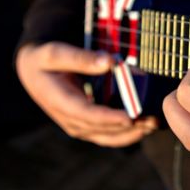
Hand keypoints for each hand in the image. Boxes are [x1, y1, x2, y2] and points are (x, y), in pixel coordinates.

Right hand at [16, 42, 156, 146]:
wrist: (35, 72)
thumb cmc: (47, 60)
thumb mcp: (56, 53)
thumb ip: (82, 58)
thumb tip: (109, 61)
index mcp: (60, 101)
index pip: (86, 114)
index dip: (109, 118)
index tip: (130, 117)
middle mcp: (69, 119)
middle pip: (101, 129)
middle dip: (128, 127)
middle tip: (152, 120)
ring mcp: (78, 125)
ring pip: (107, 136)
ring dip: (132, 133)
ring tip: (154, 124)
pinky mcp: (87, 125)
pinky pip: (109, 134)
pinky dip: (128, 132)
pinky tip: (146, 126)